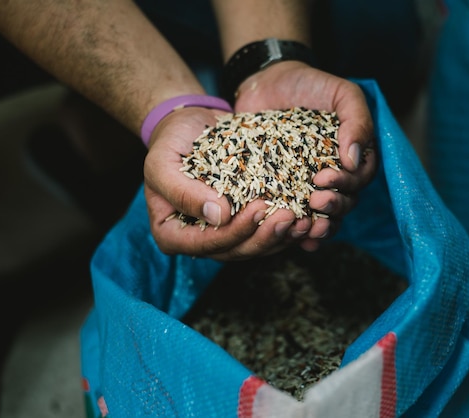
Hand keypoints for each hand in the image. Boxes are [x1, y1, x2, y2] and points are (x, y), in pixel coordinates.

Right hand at [143, 106, 308, 259]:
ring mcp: (223, 233)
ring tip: (304, 221)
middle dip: (264, 237)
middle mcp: (199, 240)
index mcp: (172, 234)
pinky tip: (306, 217)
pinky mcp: (243, 221)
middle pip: (235, 251)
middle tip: (289, 217)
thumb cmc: (170, 142)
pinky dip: (286, 228)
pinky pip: (265, 232)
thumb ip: (182, 192)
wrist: (190, 126)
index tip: (258, 208)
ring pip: (255, 247)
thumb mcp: (162, 162)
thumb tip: (218, 216)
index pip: (206, 244)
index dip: (235, 232)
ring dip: (281, 237)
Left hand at [234, 61, 377, 250]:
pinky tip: (298, 241)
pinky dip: (299, 234)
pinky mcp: (283, 191)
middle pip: (344, 203)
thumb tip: (354, 161)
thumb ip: (356, 120)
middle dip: (333, 207)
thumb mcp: (341, 93)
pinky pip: (296, 217)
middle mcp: (334, 176)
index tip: (323, 177)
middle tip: (315, 199)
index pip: (359, 180)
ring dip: (320, 228)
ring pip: (324, 216)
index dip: (345, 185)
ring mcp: (308, 186)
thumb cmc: (309, 85)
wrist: (267, 82)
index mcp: (352, 157)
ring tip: (307, 229)